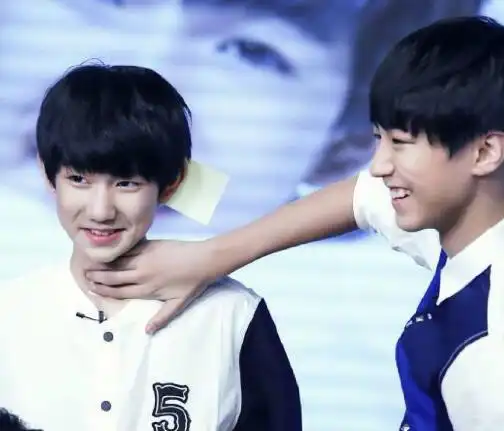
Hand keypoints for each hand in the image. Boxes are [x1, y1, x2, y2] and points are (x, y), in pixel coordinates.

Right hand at [84, 239, 215, 333]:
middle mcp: (142, 275)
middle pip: (114, 278)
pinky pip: (129, 249)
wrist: (204, 259)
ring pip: (119, 263)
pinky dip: (117, 251)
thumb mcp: (179, 304)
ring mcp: (145, 259)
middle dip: (98, 278)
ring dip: (104, 264)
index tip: (92, 289)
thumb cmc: (193, 283)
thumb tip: (147, 332)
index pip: (120, 292)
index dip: (104, 292)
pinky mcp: (150, 246)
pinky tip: (109, 250)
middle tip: (85, 276)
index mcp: (148, 290)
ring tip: (90, 264)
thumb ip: (162, 318)